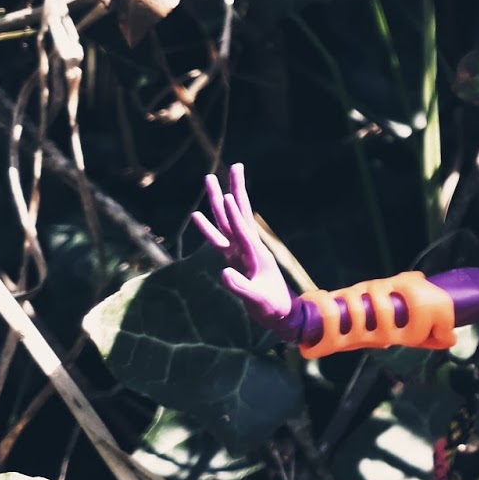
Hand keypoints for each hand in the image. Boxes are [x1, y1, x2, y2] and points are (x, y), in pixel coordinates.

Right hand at [192, 163, 293, 331]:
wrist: (281, 314)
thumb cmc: (272, 308)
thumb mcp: (258, 300)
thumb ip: (241, 288)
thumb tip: (223, 274)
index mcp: (256, 254)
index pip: (244, 230)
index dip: (236, 215)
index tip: (229, 195)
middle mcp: (249, 247)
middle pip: (239, 213)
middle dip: (236, 189)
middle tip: (235, 165)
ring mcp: (240, 252)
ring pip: (227, 221)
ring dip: (219, 201)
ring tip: (210, 179)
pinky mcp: (234, 259)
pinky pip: (219, 239)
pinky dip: (208, 228)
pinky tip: (196, 215)